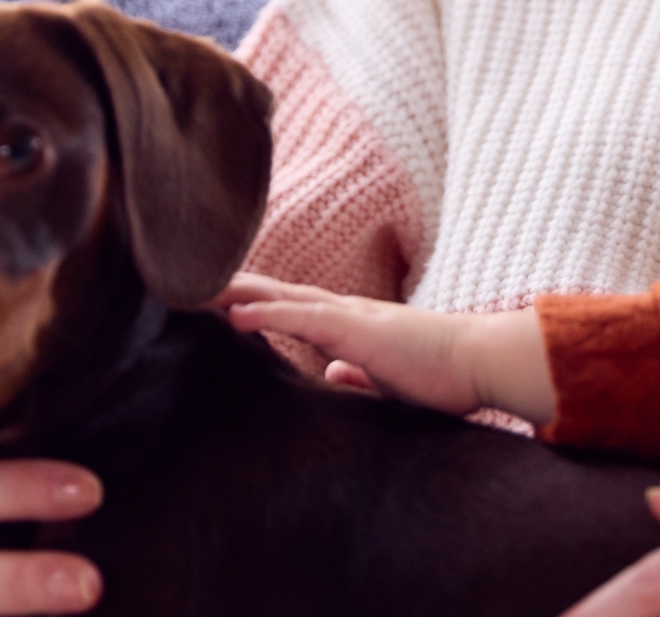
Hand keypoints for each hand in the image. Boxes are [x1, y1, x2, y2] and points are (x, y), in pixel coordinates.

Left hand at [217, 272, 557, 421]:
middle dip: (227, 287)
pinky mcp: (357, 330)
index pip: (287, 306)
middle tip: (179, 281)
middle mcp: (342, 312)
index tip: (209, 299)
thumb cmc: (442, 374)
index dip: (248, 300)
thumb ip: (358, 374)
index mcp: (347, 325)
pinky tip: (233, 312)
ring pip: (279, 296)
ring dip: (233, 292)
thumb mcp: (387, 379)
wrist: (480, 363)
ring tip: (189, 289)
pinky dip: (266, 313)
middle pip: (272, 292)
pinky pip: (303, 318)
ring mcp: (348, 317)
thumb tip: (332, 374)